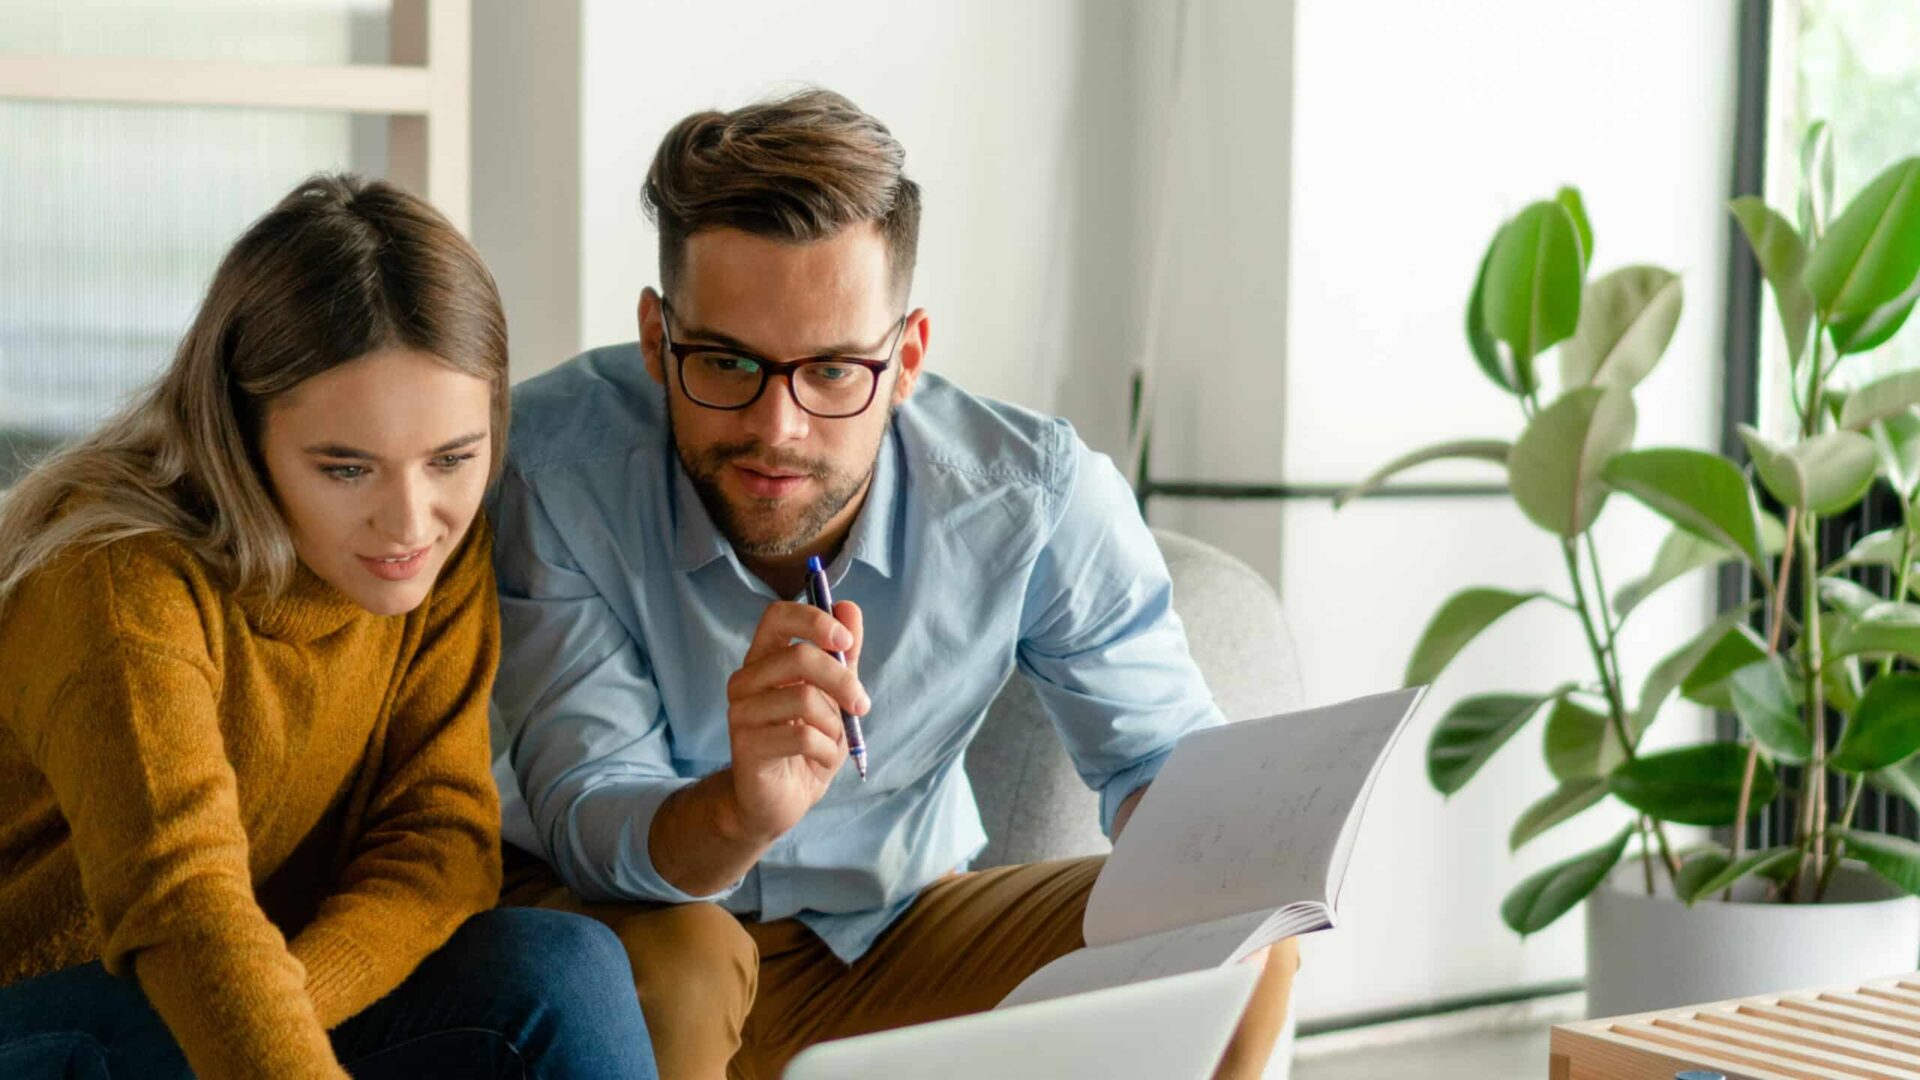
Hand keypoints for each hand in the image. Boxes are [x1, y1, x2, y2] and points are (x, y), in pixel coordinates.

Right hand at [723, 600, 867, 842]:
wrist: (782, 799)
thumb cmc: (808, 743)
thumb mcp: (835, 696)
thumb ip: (843, 654)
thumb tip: (849, 607)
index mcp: (765, 659)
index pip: (778, 616)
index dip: (814, 620)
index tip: (845, 640)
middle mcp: (746, 681)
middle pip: (799, 657)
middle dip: (843, 681)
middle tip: (861, 705)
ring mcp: (741, 712)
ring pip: (804, 699)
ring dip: (833, 724)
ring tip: (831, 741)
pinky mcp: (745, 745)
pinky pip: (801, 736)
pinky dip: (825, 750)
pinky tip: (819, 760)